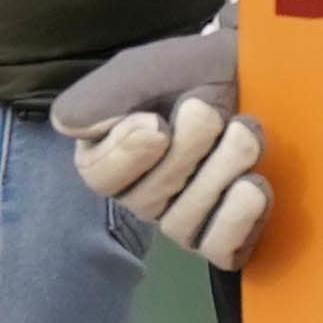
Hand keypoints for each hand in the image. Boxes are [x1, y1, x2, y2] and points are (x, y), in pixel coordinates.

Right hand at [50, 0, 266, 265]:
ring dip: (221, 171)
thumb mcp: (142, 71)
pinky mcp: (225, 235)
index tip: (156, 120)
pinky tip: (255, 183)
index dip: (129, 154)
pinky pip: (221, 251)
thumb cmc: (191, 73)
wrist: (255, 75)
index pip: (100, 177)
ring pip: (184, 225)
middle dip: (187, 149)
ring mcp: (183, 220)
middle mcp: (141, 197)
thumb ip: (100, 96)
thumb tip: (67, 126)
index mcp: (108, 159)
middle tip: (209, 109)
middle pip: (148, 200)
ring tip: (246, 130)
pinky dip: (240, 219)